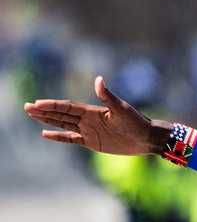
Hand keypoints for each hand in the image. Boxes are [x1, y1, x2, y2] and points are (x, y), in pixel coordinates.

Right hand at [23, 76, 167, 154]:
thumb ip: (107, 96)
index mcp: (92, 111)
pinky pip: (71, 139)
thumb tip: (98, 79)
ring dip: (47, 120)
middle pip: (61, 114)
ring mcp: (88, 130)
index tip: (37, 103)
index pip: (67, 107)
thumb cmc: (136, 122)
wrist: (146, 138)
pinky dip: (58, 137)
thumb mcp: (121, 109)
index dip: (52, 105)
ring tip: (31, 115)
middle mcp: (87, 119)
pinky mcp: (92, 142)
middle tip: (26, 107)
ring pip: (62, 124)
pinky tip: (45, 134)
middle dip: (44, 111)